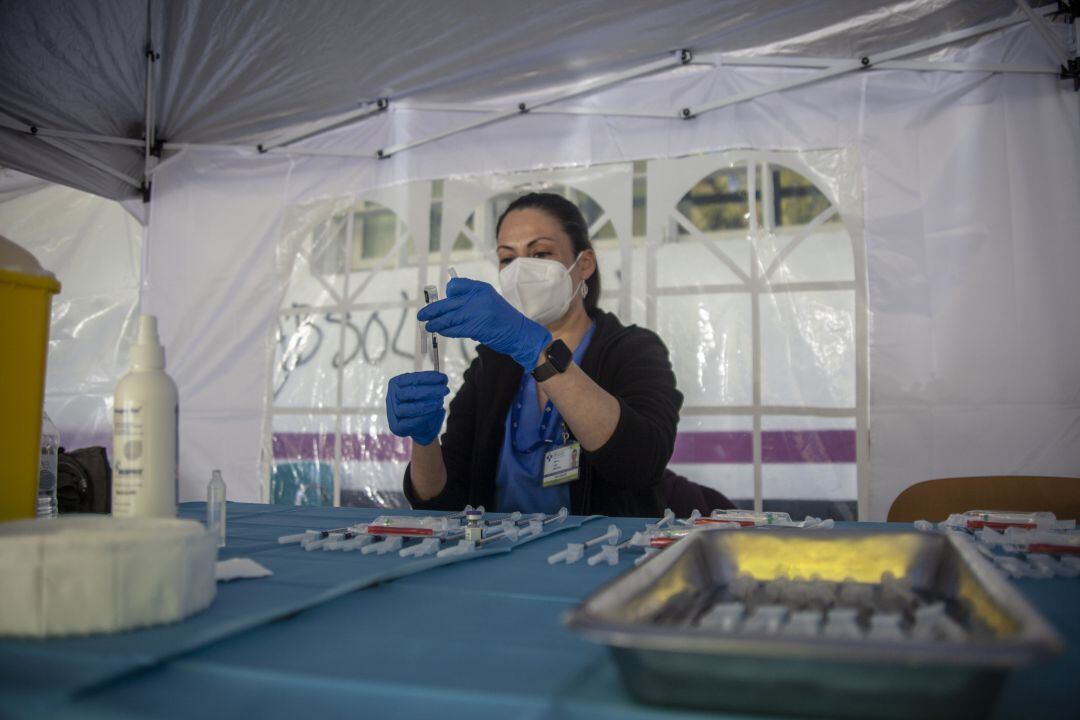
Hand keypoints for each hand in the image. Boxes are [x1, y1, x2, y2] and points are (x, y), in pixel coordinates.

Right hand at [386, 371, 448, 445]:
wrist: (423, 427)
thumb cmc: (425, 405)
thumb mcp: (427, 391)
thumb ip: (431, 384)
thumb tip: (442, 379)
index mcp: (396, 384)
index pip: (411, 379)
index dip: (428, 378)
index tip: (443, 378)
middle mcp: (391, 397)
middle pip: (408, 393)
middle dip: (429, 391)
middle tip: (445, 390)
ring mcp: (392, 413)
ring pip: (408, 408)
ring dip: (427, 405)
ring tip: (440, 402)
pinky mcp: (396, 427)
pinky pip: (410, 422)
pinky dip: (424, 417)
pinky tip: (435, 412)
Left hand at [417, 277, 551, 369]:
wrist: (519, 332)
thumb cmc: (503, 318)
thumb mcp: (488, 300)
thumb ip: (470, 298)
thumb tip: (448, 300)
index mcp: (481, 288)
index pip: (455, 286)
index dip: (447, 294)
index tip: (442, 302)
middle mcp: (478, 297)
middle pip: (448, 303)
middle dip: (432, 310)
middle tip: (422, 315)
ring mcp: (477, 312)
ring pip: (449, 318)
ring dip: (436, 323)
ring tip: (428, 326)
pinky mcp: (476, 327)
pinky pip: (455, 329)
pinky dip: (446, 331)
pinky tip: (441, 331)